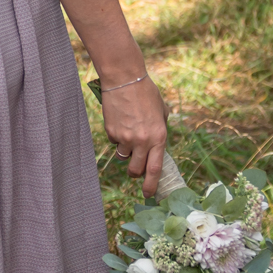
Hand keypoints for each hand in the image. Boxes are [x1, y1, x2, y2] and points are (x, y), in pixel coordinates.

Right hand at [101, 74, 167, 198]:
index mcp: (159, 137)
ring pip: (123, 156)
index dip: (151, 185)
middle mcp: (142, 141)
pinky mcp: (111, 131)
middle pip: (136, 170)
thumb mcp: (161, 112)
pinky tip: (120, 121)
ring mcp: (125, 137)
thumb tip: (156, 146)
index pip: (155, 169)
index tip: (148, 194)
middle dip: (135, 173)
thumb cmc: (146, 93)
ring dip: (125, 152)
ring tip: (128, 133)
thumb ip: (160, 130)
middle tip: (135, 169)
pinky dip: (117, 136)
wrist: (125, 79)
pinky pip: (114, 142)